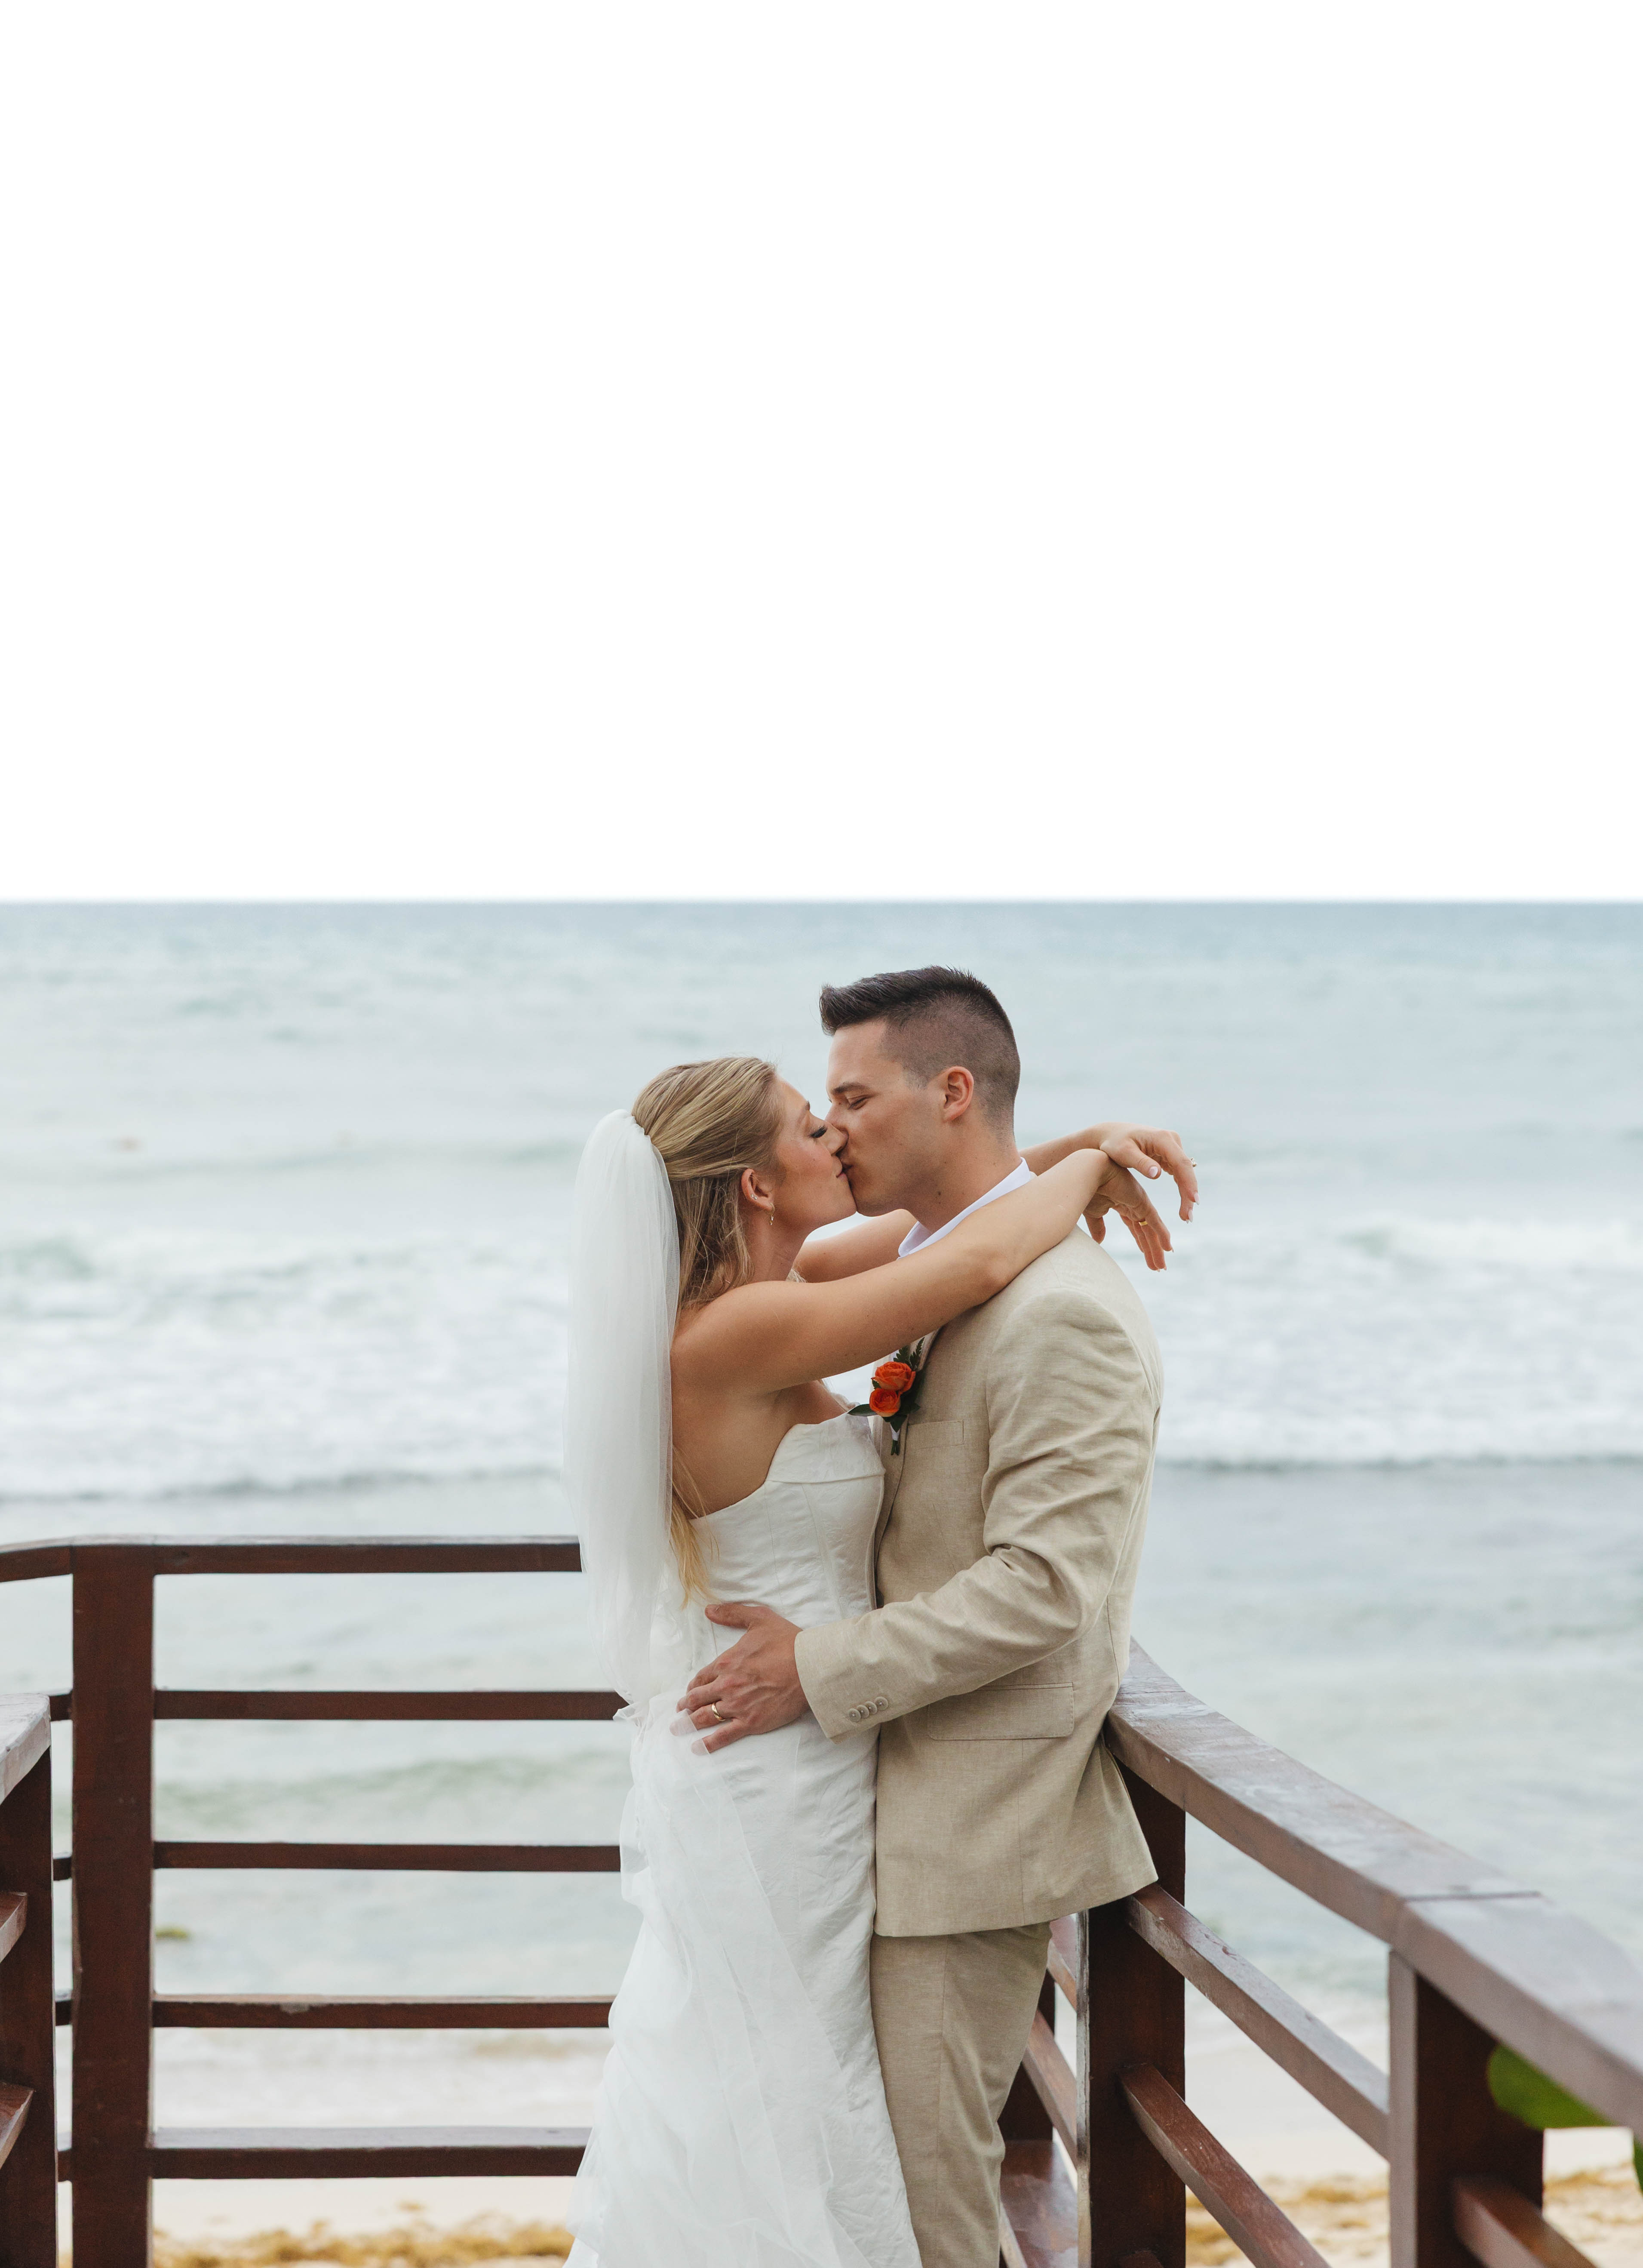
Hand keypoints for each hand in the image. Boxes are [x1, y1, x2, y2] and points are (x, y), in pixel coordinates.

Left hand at [676, 1602, 807, 1751]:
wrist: (810, 1667)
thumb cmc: (787, 1641)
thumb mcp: (759, 1618)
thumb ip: (732, 1613)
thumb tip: (709, 1610)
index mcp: (726, 1662)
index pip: (702, 1677)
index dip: (694, 1685)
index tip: (690, 1690)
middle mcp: (727, 1686)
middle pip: (698, 1698)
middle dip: (685, 1705)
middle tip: (679, 1711)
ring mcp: (737, 1706)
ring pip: (705, 1717)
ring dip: (689, 1723)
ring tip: (678, 1728)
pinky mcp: (751, 1722)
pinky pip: (724, 1736)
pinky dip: (708, 1743)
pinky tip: (697, 1748)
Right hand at [1084, 1161, 1171, 1270]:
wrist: (1087, 1173)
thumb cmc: (1086, 1189)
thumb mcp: (1093, 1213)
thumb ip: (1098, 1226)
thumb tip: (1100, 1241)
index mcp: (1121, 1205)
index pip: (1135, 1228)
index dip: (1141, 1242)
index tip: (1147, 1256)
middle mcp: (1133, 1204)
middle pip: (1145, 1231)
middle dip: (1151, 1250)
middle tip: (1158, 1267)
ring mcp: (1139, 1203)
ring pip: (1151, 1230)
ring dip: (1156, 1249)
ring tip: (1161, 1266)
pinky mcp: (1141, 1202)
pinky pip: (1154, 1222)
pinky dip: (1162, 1235)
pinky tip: (1168, 1248)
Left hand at [1090, 1126, 1196, 1220]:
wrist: (1110, 1134)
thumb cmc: (1114, 1143)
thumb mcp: (1123, 1153)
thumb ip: (1140, 1163)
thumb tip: (1158, 1174)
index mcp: (1162, 1138)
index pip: (1180, 1163)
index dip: (1189, 1182)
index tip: (1193, 1200)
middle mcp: (1171, 1140)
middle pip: (1185, 1169)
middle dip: (1189, 1193)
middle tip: (1187, 1217)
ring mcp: (1171, 1146)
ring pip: (1184, 1172)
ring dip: (1186, 1193)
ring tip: (1185, 1215)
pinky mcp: (1168, 1153)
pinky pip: (1178, 1172)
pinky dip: (1181, 1187)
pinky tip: (1183, 1202)